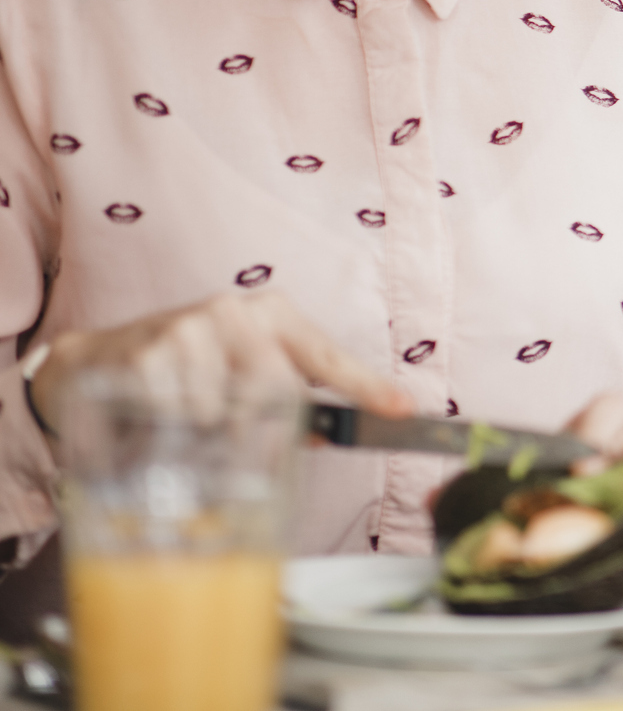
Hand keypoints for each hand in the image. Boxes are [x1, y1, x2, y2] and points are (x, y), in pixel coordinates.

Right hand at [31, 291, 409, 436]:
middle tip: (231, 435)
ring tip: (183, 416)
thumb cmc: (185, 374)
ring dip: (208, 431)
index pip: (326, 357)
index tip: (402, 409)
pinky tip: (152, 411)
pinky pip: (178, 415)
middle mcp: (233, 311)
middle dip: (261, 429)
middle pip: (278, 390)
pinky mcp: (147, 351)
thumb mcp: (240, 379)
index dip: (366, 386)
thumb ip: (288, 408)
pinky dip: (171, 428)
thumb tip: (325, 435)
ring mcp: (188, 328)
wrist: (96, 361)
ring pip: (225, 410)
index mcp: (270, 314)